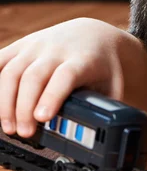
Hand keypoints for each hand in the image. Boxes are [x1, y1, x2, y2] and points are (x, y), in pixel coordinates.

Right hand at [0, 18, 128, 137]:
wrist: (92, 35)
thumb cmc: (102, 65)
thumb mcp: (112, 84)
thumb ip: (106, 107)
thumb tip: (106, 136)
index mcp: (83, 60)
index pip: (65, 76)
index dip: (52, 96)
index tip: (42, 118)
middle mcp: (56, 51)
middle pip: (34, 77)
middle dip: (24, 107)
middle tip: (24, 132)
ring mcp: (35, 47)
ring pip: (12, 71)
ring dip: (6, 102)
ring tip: (9, 128)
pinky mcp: (20, 46)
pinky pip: (0, 61)